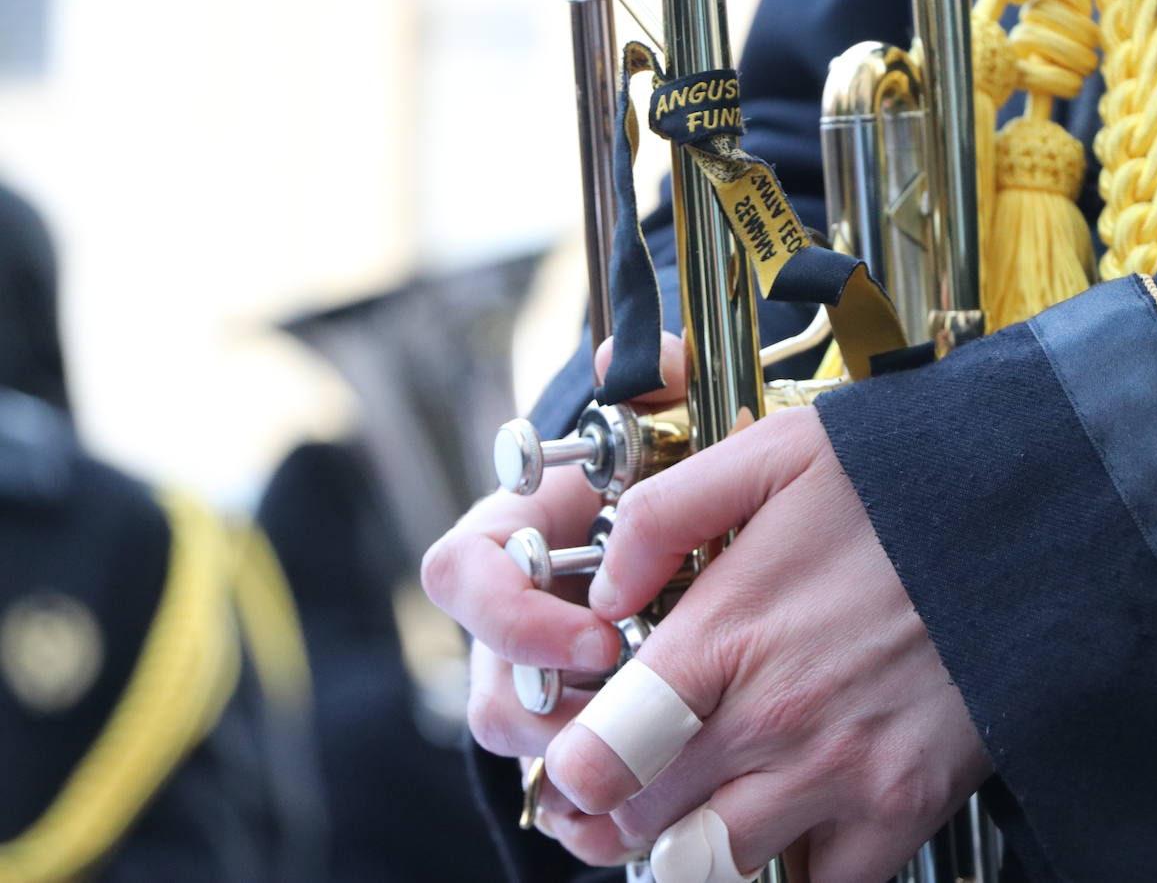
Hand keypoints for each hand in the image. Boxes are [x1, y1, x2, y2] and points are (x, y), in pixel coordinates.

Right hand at [421, 333, 688, 865]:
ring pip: (517, 740)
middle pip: (484, 679)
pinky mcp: (571, 723)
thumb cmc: (669, 481)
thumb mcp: (674, 423)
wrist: (691, 542)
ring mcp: (534, 674)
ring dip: (576, 754)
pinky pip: (558, 776)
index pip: (461, 572)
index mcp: (513, 538)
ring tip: (651, 757)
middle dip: (549, 708)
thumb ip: (654, 380)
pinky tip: (650, 804)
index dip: (511, 613)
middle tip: (629, 712)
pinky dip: (594, 799)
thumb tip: (616, 356)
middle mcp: (510, 614)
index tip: (596, 637)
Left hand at [542, 401, 993, 881]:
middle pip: (645, 826)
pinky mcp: (903, 807)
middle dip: (613, 819)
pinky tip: (784, 829)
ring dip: (688, 855)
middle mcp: (775, 719)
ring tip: (692, 817)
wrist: (1038, 518)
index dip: (568, 773)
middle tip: (621, 793)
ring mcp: (842, 773)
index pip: (601, 757)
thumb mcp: (773, 455)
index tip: (573, 763)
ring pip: (717, 871)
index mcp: (727, 635)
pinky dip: (790, 871)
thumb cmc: (903, 484)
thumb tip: (604, 593)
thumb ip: (664, 515)